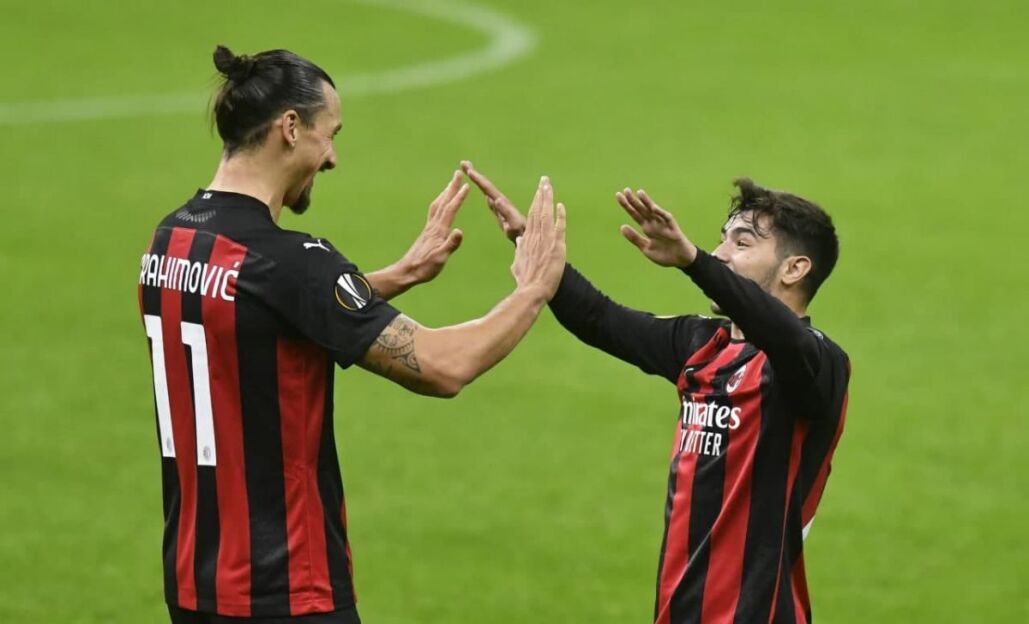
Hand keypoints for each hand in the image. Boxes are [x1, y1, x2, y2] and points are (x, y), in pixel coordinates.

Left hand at [396, 170, 468, 284]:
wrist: (407, 271)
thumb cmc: (425, 267)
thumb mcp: (440, 258)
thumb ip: (451, 244)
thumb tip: (460, 231)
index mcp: (439, 231)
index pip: (451, 210)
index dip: (459, 197)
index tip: (467, 185)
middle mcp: (433, 226)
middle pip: (443, 202)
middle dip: (451, 187)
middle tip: (458, 173)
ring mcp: (429, 228)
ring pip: (438, 206)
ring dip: (445, 193)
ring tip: (451, 184)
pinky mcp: (427, 233)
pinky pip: (434, 213)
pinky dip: (439, 204)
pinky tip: (440, 205)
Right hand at [461, 160, 525, 242]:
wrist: (529, 238)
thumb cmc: (522, 233)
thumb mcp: (513, 223)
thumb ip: (505, 212)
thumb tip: (495, 199)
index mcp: (501, 202)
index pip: (487, 187)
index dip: (477, 178)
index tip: (467, 169)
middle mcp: (500, 201)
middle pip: (485, 184)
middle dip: (474, 173)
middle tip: (463, 163)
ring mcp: (500, 206)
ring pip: (486, 189)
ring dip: (478, 180)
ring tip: (469, 170)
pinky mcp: (500, 212)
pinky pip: (489, 198)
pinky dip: (484, 192)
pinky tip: (482, 192)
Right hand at [511, 176, 566, 299]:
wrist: (532, 291)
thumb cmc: (525, 281)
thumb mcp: (518, 264)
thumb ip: (520, 251)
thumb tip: (519, 242)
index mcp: (526, 240)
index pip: (531, 217)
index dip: (535, 203)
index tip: (538, 192)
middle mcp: (535, 237)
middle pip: (538, 211)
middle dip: (541, 194)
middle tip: (544, 180)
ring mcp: (545, 241)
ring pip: (546, 214)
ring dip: (547, 198)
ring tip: (548, 185)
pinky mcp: (556, 247)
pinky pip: (558, 227)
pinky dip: (560, 216)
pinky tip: (560, 205)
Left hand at [616, 188, 696, 266]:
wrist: (680, 261)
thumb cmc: (664, 254)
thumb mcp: (646, 248)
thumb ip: (634, 238)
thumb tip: (622, 227)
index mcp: (647, 227)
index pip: (635, 214)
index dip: (627, 206)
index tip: (618, 196)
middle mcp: (654, 223)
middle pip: (642, 210)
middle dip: (634, 201)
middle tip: (625, 190)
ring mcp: (663, 224)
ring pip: (654, 211)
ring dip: (648, 202)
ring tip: (640, 193)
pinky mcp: (673, 228)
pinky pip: (667, 218)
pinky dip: (661, 213)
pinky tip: (653, 208)